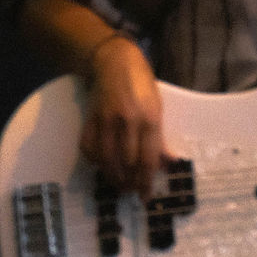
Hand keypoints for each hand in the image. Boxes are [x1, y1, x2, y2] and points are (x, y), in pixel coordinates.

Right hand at [81, 33, 168, 196]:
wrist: (114, 61)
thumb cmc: (141, 84)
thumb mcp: (157, 107)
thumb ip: (160, 137)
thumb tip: (168, 163)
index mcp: (149, 119)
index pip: (148, 159)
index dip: (146, 181)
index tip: (144, 196)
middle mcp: (128, 121)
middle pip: (127, 163)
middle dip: (129, 182)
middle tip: (130, 190)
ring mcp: (106, 120)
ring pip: (107, 159)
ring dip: (112, 176)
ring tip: (118, 184)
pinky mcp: (90, 118)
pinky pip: (88, 148)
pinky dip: (94, 160)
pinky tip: (102, 164)